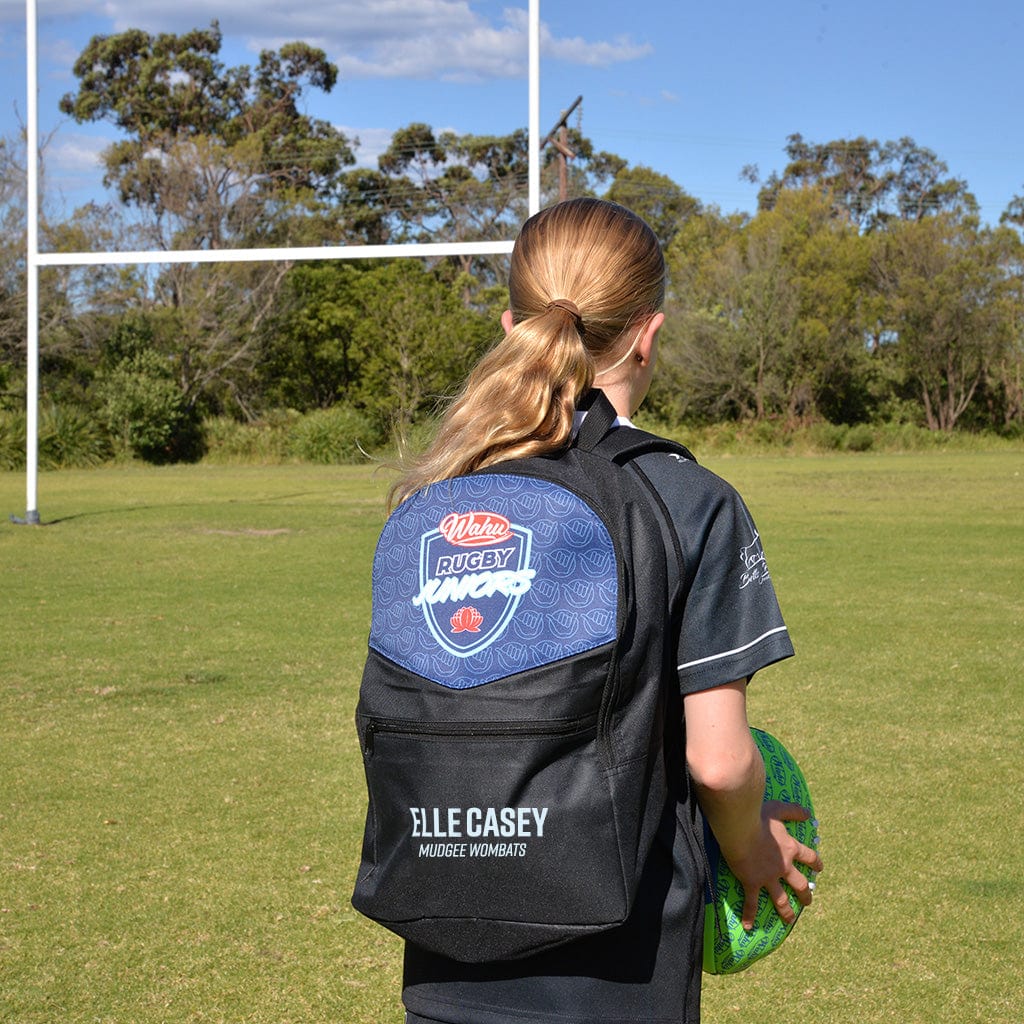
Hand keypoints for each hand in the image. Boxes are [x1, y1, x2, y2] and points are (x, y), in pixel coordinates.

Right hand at [727, 801, 822, 930]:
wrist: (740, 829)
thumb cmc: (758, 816)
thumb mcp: (778, 809)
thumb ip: (793, 811)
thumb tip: (809, 814)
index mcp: (790, 848)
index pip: (809, 857)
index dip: (815, 863)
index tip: (819, 869)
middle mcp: (783, 866)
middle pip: (800, 884)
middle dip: (805, 895)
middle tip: (808, 902)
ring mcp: (768, 877)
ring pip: (781, 899)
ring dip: (786, 911)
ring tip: (789, 920)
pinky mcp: (752, 883)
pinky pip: (752, 902)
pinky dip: (750, 915)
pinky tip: (749, 927)